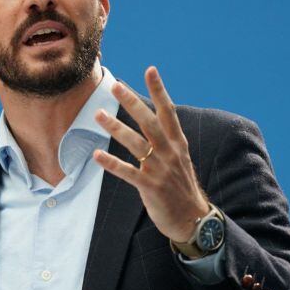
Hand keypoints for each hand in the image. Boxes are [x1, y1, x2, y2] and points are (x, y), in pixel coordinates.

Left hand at [93, 66, 209, 242]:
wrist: (192, 219)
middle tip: (115, 86)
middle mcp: (170, 152)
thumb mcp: (179, 158)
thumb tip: (153, 118)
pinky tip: (97, 155)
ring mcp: (160, 170)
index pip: (168, 111)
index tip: (150, 70)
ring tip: (97, 115)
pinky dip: (112, 163)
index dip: (159, 90)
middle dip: (132, 102)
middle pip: (149, 122)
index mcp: (177, 143)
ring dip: (115, 128)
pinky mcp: (150, 187)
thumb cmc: (181, 186)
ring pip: (136, 143)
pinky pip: (128, 172)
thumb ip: (166, 139)